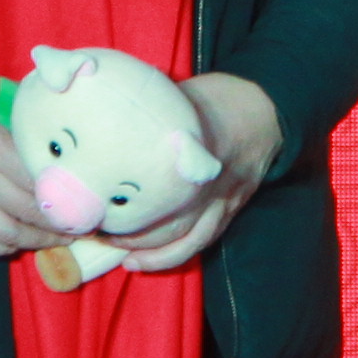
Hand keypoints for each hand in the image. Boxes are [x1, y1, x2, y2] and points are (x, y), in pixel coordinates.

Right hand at [0, 80, 69, 259]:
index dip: (68, 202)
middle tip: (78, 228)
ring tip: (55, 240)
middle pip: (30, 214)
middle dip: (59, 226)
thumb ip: (30, 125)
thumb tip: (68, 139)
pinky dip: (4, 247)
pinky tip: (19, 242)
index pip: (42, 186)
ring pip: (9, 235)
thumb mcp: (0, 103)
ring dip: (37, 242)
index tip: (86, 208)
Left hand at [104, 73, 284, 274]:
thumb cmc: (218, 99)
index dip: (122, 198)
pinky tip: (141, 262)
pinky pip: (200, 241)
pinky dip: (170, 256)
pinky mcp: (229, 211)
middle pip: (166, 219)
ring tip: (116, 252)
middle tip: (93, 228)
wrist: (266, 110)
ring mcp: (221, 201)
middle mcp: (207, 183)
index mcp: (194, 151)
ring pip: (184, 238)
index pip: (154, 182)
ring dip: (147, 251)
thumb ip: (151, 114)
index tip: (91, 200)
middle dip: (127, 231)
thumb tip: (105, 115)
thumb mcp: (179, 96)